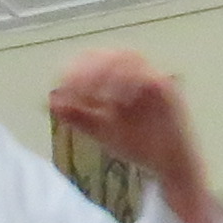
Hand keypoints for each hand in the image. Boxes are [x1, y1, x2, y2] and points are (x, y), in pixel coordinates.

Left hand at [39, 49, 215, 222]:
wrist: (169, 168)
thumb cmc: (139, 145)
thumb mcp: (101, 131)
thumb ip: (78, 117)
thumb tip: (52, 101)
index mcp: (123, 78)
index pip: (99, 57)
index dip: (79, 67)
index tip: (63, 85)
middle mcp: (141, 73)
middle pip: (115, 53)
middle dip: (92, 68)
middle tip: (77, 90)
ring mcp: (156, 80)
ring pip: (132, 59)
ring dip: (108, 73)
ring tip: (94, 97)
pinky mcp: (170, 93)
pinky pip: (150, 79)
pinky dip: (130, 85)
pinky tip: (115, 103)